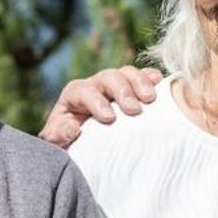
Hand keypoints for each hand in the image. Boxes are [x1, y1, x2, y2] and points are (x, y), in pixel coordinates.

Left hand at [39, 66, 161, 146]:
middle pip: (109, 77)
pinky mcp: (133, 90)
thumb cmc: (70, 143)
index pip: (84, 91)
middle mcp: (96, 85)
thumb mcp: (57, 142)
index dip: (96, 101)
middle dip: (122, 91)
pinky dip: (151, 78)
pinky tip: (160, 83)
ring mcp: (115, 86)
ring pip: (127, 73)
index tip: (109, 118)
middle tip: (134, 110)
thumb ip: (58, 135)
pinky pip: (144, 77)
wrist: (85, 144)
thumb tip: (72, 128)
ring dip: (140, 83)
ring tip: (150, 98)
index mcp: (75, 94)